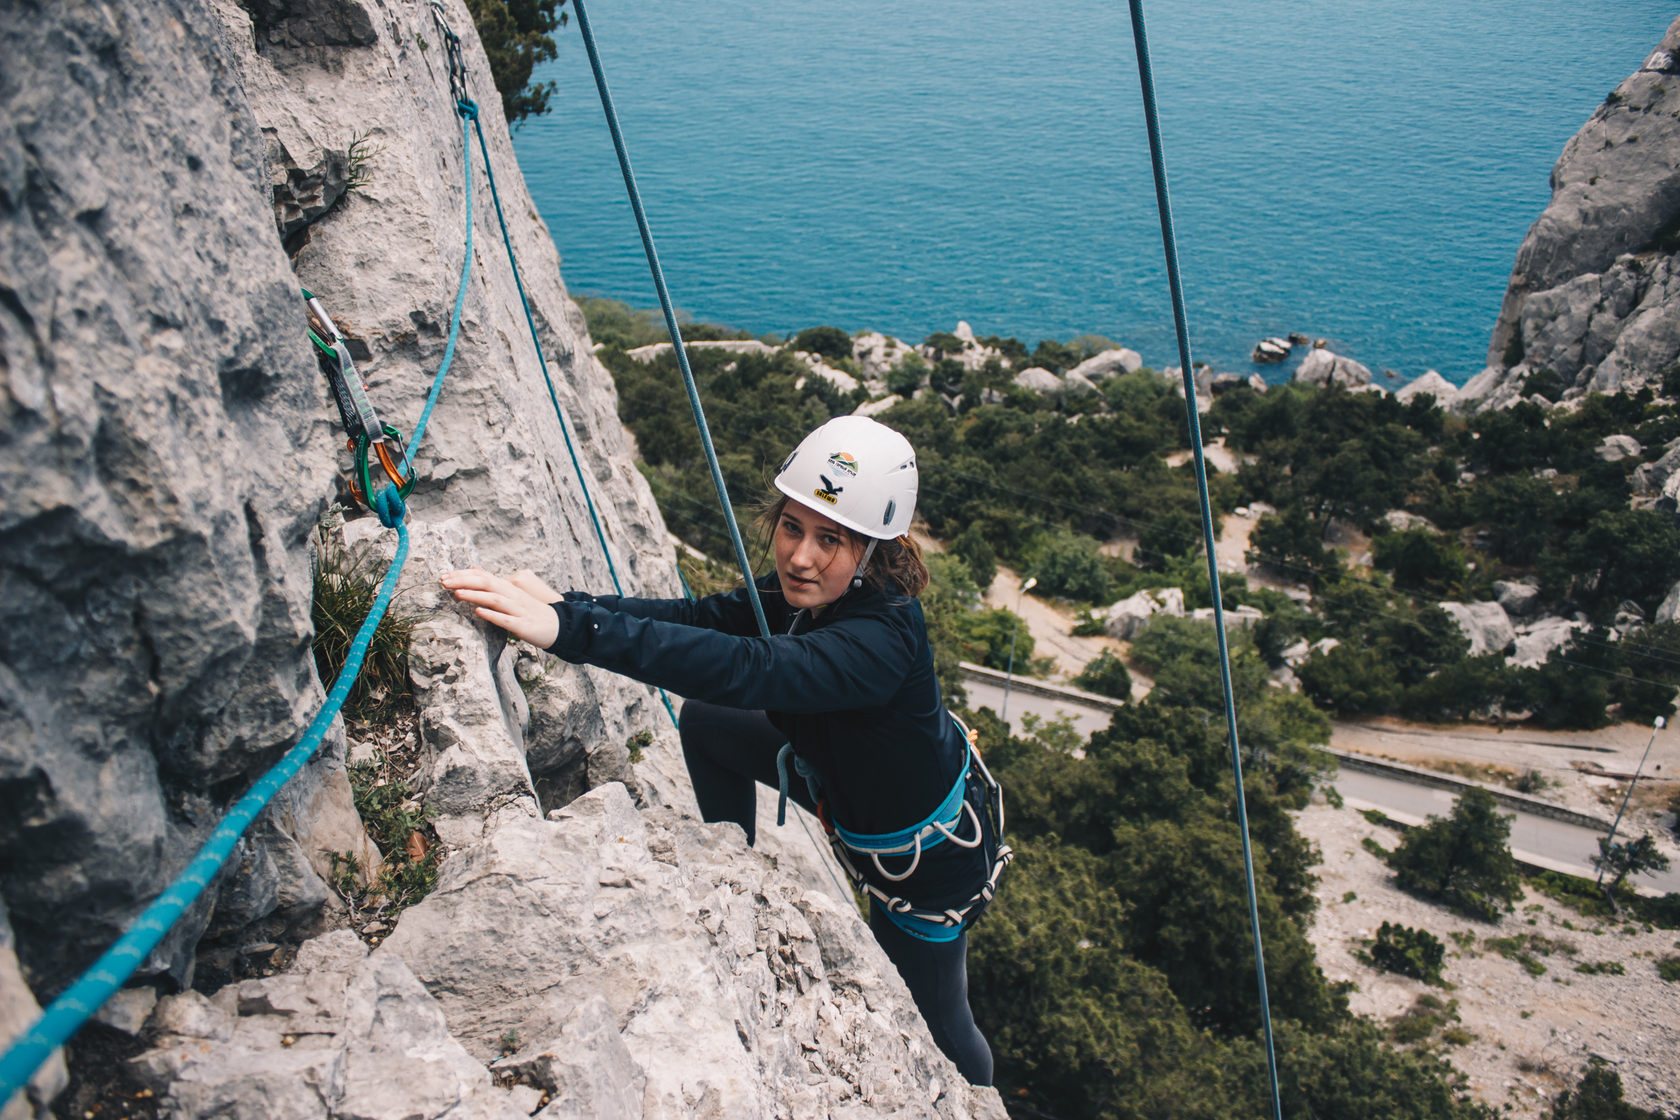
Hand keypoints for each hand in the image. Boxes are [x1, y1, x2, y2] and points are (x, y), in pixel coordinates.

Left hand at [439, 568, 559, 647]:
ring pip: (496, 599)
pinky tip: (479, 613)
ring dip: (476, 595)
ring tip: (457, 593)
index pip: (484, 576)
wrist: (560, 626)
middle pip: (488, 584)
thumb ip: (492, 580)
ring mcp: (519, 610)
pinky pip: (506, 620)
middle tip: (443, 581)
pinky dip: (492, 615)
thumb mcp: (512, 593)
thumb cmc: (532, 611)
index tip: (444, 575)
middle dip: (464, 581)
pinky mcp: (523, 626)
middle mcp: (514, 596)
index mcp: (509, 588)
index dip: (463, 575)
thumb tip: (472, 568)